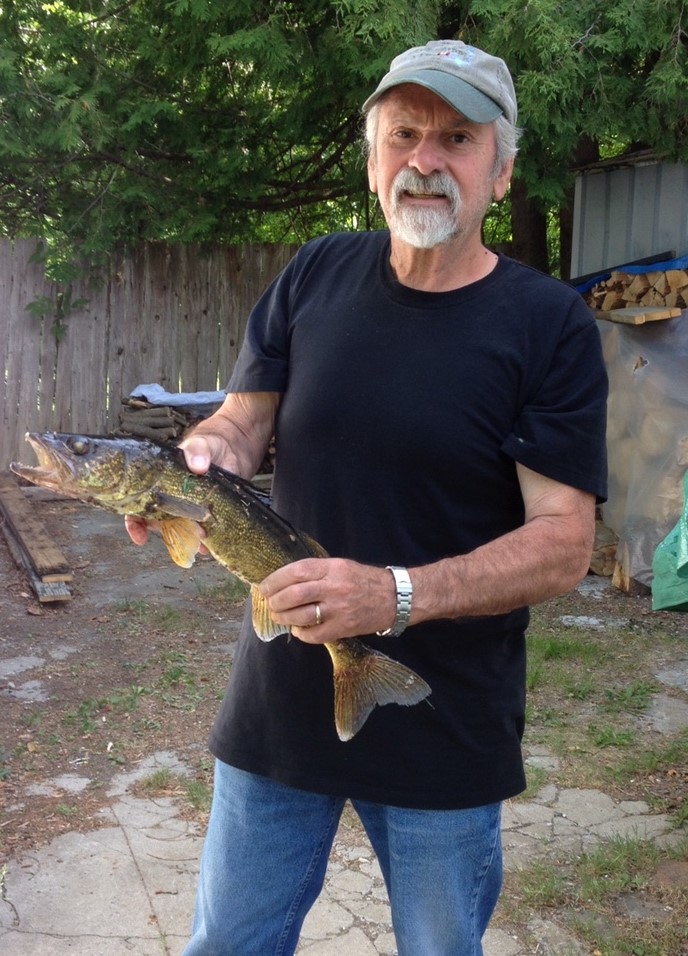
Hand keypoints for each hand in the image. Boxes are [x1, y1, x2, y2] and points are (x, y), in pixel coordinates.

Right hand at [124, 433, 230, 546]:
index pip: (137, 506)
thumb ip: (197, 451)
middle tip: (184, 535)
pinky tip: (210, 545)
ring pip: (181, 532)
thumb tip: (198, 466)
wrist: (232, 449)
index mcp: (158, 484)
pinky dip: (205, 543)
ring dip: (188, 541)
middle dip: (168, 534)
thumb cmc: (207, 444)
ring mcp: (189, 509)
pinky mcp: (207, 515)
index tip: (140, 536)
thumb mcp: (200, 444)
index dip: (135, 523)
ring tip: (201, 542)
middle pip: (159, 524)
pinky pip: (202, 533)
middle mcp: (170, 500)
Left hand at [258, 557, 398, 643]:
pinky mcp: (344, 628)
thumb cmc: (363, 580)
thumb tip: (284, 582)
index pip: (296, 571)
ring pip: (300, 616)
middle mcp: (334, 587)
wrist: (394, 597)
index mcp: (332, 568)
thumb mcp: (340, 566)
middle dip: (275, 601)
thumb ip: (315, 572)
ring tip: (279, 617)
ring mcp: (339, 609)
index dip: (275, 580)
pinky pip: (314, 635)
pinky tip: (298, 630)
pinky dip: (301, 634)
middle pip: (294, 595)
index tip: (264, 587)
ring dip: (284, 618)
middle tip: (270, 604)